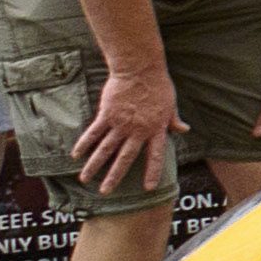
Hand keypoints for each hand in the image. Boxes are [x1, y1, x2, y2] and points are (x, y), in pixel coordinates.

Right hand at [76, 62, 181, 195]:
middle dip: (114, 176)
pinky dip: (84, 144)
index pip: (155, 155)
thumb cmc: (158, 85)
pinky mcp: (107, 114)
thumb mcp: (172, 104)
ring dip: (95, 165)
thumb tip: (184, 129)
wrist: (140, 69)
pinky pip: (94, 132)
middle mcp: (138, 130)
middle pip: (125, 158)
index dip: (152, 171)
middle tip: (105, 192)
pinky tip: (76, 155)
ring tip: (85, 179)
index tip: (148, 188)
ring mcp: (121, 123)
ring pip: (106, 149)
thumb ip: (174, 120)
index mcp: (156, 129)